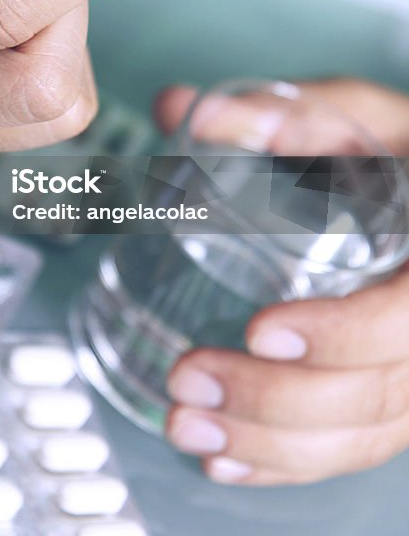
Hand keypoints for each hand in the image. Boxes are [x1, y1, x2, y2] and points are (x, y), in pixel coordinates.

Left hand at [156, 77, 408, 484]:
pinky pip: (353, 448)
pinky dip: (289, 463)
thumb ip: (288, 114)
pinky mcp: (391, 393)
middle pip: (377, 395)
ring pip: (362, 436)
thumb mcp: (365, 118)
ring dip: (270, 445)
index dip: (341, 334)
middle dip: (277, 402)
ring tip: (186, 424)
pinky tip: (229, 458)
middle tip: (190, 379)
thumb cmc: (403, 154)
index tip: (263, 331)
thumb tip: (188, 108)